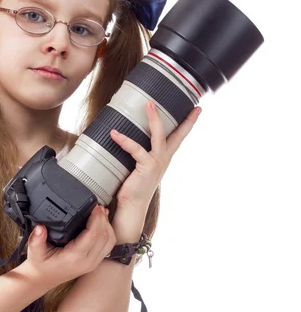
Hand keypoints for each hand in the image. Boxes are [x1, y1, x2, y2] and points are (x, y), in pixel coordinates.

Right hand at [23, 205, 115, 289]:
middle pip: (104, 236)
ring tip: (100, 212)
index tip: (94, 207)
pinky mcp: (95, 262)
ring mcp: (93, 263)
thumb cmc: (41, 265)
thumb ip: (35, 240)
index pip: (93, 234)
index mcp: (74, 257)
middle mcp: (87, 261)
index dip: (96, 218)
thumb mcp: (34, 252)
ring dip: (107, 225)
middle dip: (103, 218)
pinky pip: (108, 246)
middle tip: (97, 206)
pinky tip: (102, 223)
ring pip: (109, 241)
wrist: (43, 279)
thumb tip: (40, 228)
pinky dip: (108, 232)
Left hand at [110, 101, 201, 216]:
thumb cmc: (132, 186)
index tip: (197, 109)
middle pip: (177, 135)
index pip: (178, 137)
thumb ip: (137, 151)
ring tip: (149, 104)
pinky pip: (136, 149)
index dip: (188, 123)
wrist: (132, 206)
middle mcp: (163, 159)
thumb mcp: (138, 165)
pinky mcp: (146, 167)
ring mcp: (156, 162)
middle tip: (192, 106)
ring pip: (159, 136)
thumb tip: (122, 132)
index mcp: (163, 157)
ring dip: (154, 119)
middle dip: (184, 119)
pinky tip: (115, 134)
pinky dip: (124, 140)